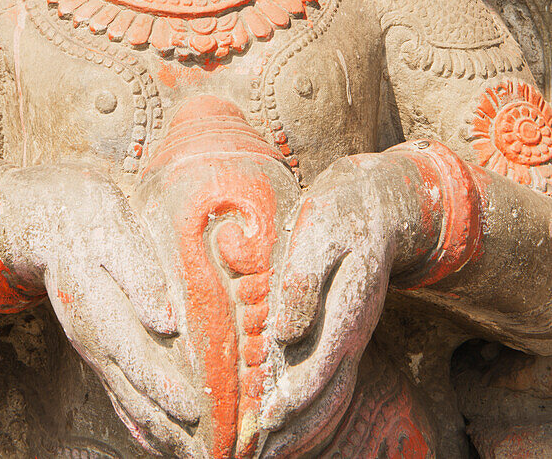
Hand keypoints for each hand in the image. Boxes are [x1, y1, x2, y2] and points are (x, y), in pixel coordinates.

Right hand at [0, 165, 201, 458]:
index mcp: (99, 303)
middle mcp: (93, 333)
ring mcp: (91, 343)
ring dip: (156, 429)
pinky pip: (114, 389)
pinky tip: (152, 439)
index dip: (161, 383)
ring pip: (125, 395)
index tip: (191, 409)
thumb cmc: (85, 214)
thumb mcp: (111, 226)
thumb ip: (138, 272)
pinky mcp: (94, 344)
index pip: (134, 352)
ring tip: (188, 455)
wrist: (41, 215)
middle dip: (167, 422)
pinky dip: (135, 418)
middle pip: (132, 387)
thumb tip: (165, 319)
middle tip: (204, 452)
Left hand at [261, 154, 427, 451]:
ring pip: (333, 396)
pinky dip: (312, 409)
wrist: (380, 204)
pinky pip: (334, 382)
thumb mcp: (319, 234)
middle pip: (329, 397)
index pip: (320, 369)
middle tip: (257, 454)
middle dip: (296, 431)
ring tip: (270, 453)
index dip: (293, 401)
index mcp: (346, 310)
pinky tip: (290, 423)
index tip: (263, 424)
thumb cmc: (339, 215)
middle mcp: (352, 332)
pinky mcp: (346, 332)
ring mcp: (352, 335)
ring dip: (304, 430)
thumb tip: (287, 337)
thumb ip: (304, 283)